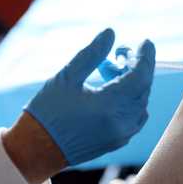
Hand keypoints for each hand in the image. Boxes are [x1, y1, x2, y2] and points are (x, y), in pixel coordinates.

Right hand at [24, 29, 155, 164]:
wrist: (37, 150)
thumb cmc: (48, 112)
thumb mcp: (67, 77)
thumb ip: (92, 54)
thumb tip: (110, 33)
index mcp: (109, 106)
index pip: (141, 76)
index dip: (145, 57)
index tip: (145, 42)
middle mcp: (121, 123)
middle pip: (143, 88)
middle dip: (137, 67)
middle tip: (119, 53)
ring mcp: (121, 135)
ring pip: (141, 102)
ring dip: (133, 83)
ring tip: (109, 71)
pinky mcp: (118, 141)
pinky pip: (135, 116)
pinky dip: (131, 99)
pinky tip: (112, 90)